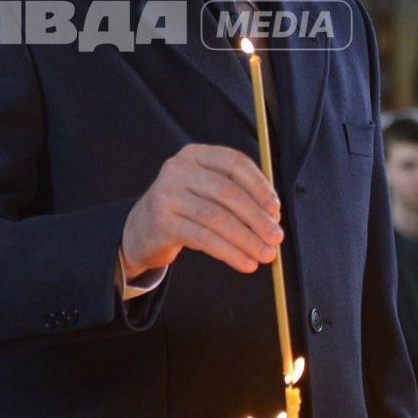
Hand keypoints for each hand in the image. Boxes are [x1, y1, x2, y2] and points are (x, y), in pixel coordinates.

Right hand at [120, 143, 281, 278]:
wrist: (142, 229)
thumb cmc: (186, 208)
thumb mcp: (206, 190)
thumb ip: (237, 194)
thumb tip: (273, 217)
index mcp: (196, 154)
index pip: (235, 163)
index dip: (260, 186)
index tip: (276, 210)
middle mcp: (179, 169)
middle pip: (227, 191)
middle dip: (257, 218)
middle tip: (276, 238)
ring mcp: (167, 194)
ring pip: (217, 218)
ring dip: (247, 239)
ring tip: (265, 255)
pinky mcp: (163, 222)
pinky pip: (204, 239)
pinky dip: (230, 253)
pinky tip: (245, 263)